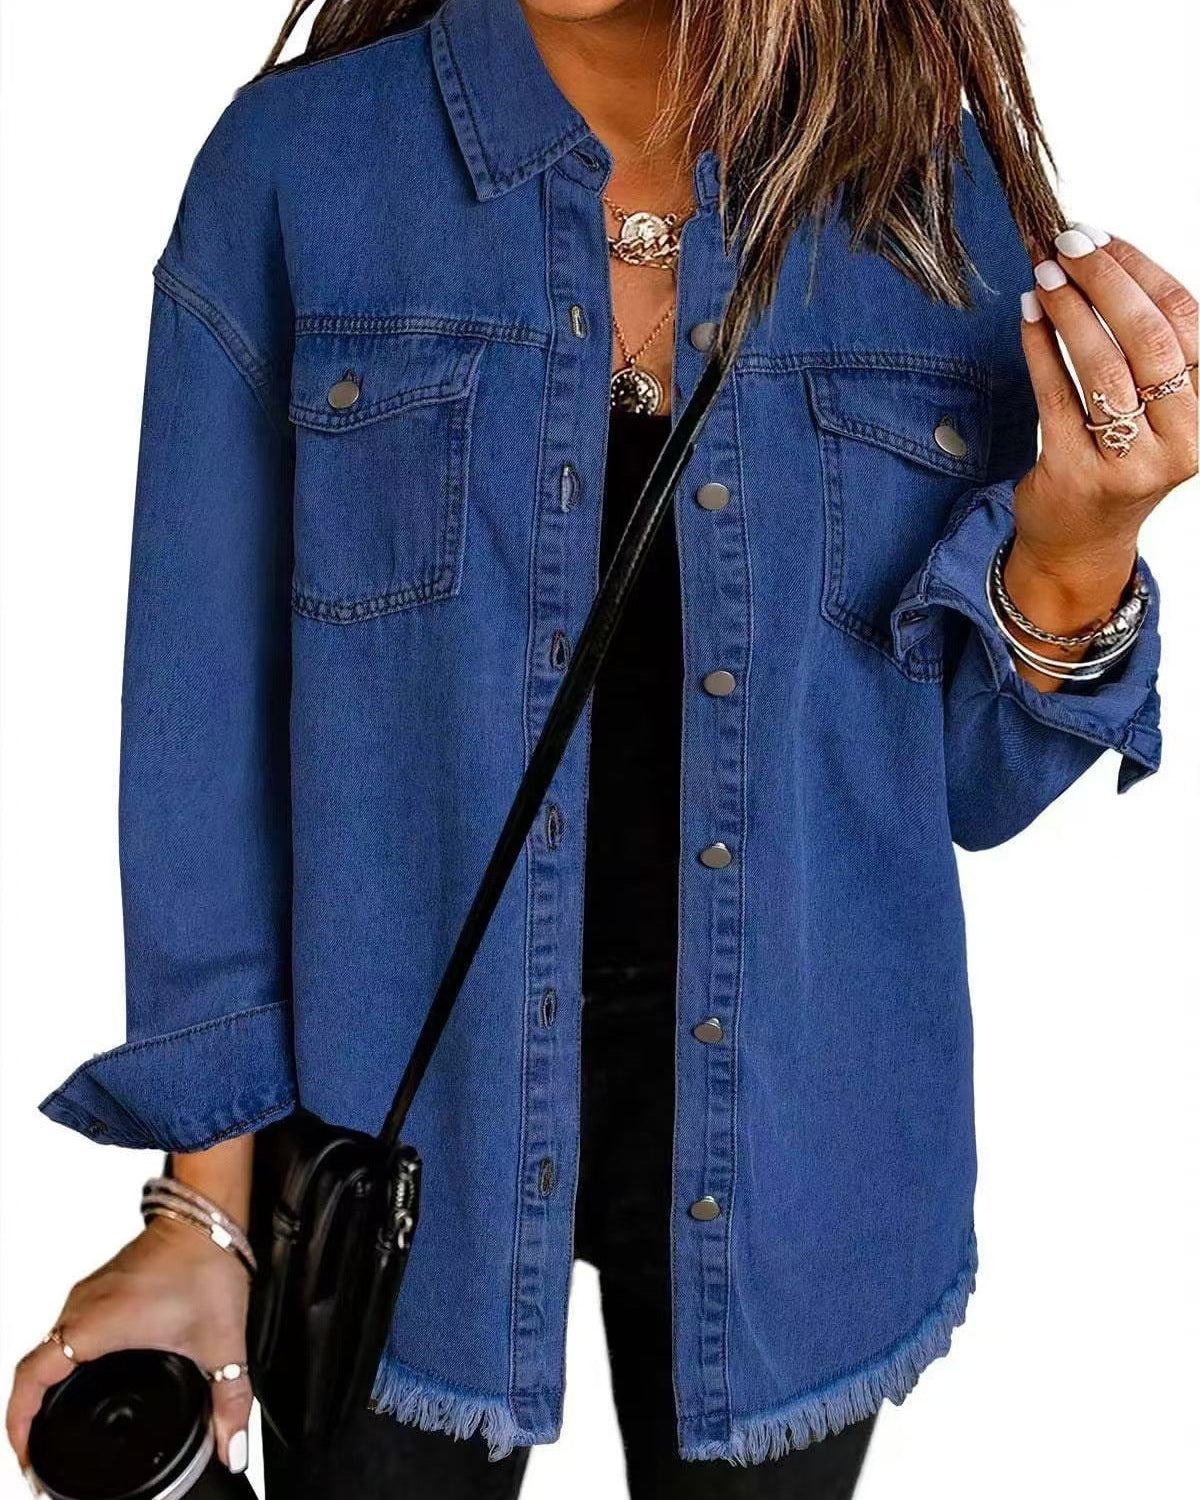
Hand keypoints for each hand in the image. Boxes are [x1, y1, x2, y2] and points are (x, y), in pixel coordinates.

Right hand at [6, 1218, 252, 1481]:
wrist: (210, 1214)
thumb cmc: (207, 1262)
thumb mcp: (221, 1343)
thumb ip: (230, 1400)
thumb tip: (233, 1444)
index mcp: (98, 1324)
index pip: (32, 1377)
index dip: (20, 1421)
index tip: (28, 1451)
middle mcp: (84, 1307)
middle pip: (34, 1367)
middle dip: (29, 1412)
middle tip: (39, 1447)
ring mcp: (90, 1294)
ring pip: (49, 1345)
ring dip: (46, 1383)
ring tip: (55, 1418)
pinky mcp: (101, 1286)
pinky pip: (67, 1328)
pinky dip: (65, 1359)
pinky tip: (85, 1374)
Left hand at [1007, 227, 1195, 668]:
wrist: (1082, 539)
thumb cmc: (1119, 455)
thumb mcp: (1155, 405)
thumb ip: (1146, 344)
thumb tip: (1102, 256)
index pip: (1188, 321)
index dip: (1144, 271)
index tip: (1104, 237)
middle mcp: (1181, 438)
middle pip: (1149, 340)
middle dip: (1105, 282)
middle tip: (1067, 245)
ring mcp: (1131, 462)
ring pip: (1103, 370)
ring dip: (1070, 313)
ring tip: (1042, 277)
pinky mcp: (1078, 475)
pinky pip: (1056, 398)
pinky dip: (1040, 350)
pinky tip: (1027, 317)